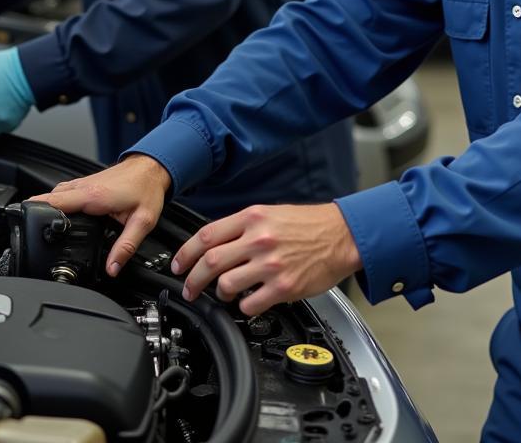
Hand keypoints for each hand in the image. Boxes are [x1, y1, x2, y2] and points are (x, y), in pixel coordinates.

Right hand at [31, 155, 172, 275]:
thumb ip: (126, 247)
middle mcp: (84, 187)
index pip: (53, 202)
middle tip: (28, 232)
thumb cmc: (148, 189)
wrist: (153, 168)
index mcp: (93, 197)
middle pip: (48, 198)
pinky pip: (63, 192)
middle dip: (35, 213)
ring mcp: (84, 183)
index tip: (23, 224)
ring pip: (54, 194)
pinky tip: (58, 215)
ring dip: (45, 207)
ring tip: (40, 227)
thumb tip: (111, 268)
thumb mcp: (143, 222)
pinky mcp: (86, 183)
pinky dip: (55, 202)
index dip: (35, 212)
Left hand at [171, 203, 362, 316]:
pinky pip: (250, 304)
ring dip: (219, 293)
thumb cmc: (309, 225)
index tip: (179, 265)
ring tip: (223, 294)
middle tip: (189, 289)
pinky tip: (248, 302)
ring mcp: (270, 264)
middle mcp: (260, 239)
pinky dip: (243, 307)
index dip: (186, 253)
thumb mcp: (271, 213)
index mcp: (253, 218)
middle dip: (193, 279)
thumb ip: (243, 227)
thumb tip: (215, 243)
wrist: (342, 235)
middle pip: (210, 261)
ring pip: (226, 284)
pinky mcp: (283, 287)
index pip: (207, 235)